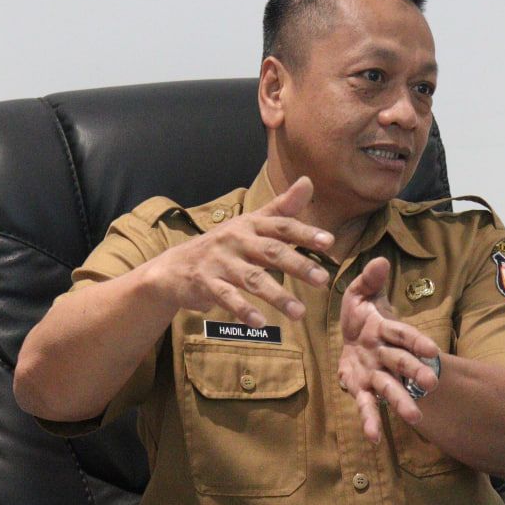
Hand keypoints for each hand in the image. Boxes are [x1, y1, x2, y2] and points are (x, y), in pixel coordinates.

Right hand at [147, 176, 333, 327]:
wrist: (175, 266)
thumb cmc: (223, 245)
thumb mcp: (251, 223)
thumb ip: (282, 207)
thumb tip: (308, 181)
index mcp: (250, 225)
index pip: (281, 226)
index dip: (305, 233)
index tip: (329, 242)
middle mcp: (236, 240)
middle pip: (271, 251)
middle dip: (298, 265)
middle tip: (322, 279)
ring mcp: (220, 262)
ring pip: (252, 278)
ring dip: (277, 295)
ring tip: (300, 313)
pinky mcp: (205, 283)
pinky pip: (226, 297)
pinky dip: (243, 310)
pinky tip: (260, 323)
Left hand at [337, 256, 440, 442]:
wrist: (348, 338)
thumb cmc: (360, 315)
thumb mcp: (359, 294)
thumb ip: (369, 281)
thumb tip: (379, 260)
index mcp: (385, 331)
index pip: (403, 334)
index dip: (416, 340)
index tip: (431, 349)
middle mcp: (385, 355)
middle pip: (402, 364)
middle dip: (416, 373)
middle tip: (431, 383)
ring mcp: (375, 374)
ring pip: (391, 389)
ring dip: (402, 402)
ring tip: (414, 418)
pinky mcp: (362, 389)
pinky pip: (367, 407)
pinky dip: (370, 422)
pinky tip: (373, 439)